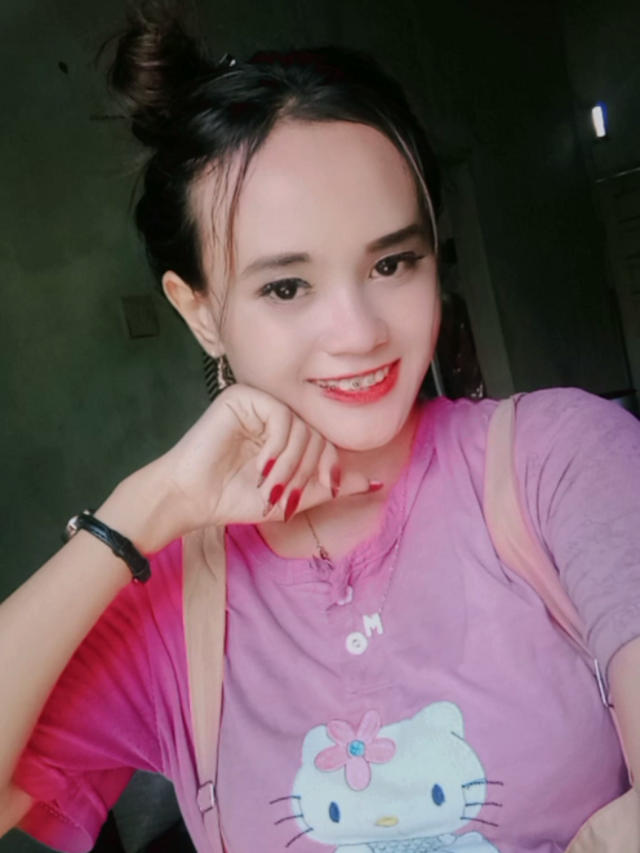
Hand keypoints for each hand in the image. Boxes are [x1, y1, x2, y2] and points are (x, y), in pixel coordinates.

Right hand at [147, 384, 373, 541]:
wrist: (194, 497)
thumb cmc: (236, 497)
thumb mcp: (294, 497)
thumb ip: (330, 487)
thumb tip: (374, 484)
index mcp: (288, 433)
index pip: (326, 441)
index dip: (330, 466)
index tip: (323, 488)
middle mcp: (276, 414)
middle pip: (318, 434)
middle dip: (307, 470)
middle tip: (285, 494)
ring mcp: (260, 403)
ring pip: (303, 427)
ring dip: (291, 464)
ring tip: (270, 484)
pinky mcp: (243, 397)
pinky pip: (282, 416)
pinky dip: (278, 447)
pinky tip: (260, 465)